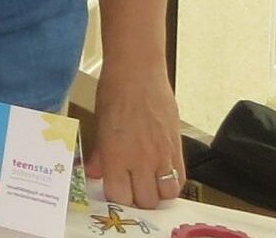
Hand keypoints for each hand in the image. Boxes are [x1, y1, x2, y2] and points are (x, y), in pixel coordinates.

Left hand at [85, 61, 183, 209]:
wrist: (138, 72)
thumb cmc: (114, 93)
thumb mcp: (100, 125)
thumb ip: (100, 155)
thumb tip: (95, 172)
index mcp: (116, 156)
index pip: (119, 196)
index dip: (117, 197)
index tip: (115, 190)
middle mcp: (140, 160)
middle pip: (145, 201)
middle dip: (138, 199)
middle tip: (133, 189)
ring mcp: (161, 155)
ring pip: (166, 195)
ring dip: (158, 193)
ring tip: (150, 183)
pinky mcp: (177, 147)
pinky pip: (180, 178)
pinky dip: (173, 182)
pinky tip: (163, 173)